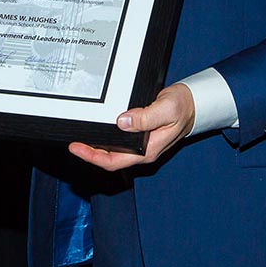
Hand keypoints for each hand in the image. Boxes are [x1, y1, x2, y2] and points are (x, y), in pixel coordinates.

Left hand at [69, 83, 195, 170]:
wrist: (193, 105)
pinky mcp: (138, 137)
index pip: (114, 161)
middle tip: (72, 143)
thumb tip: (122, 121)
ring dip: (96, 147)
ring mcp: (140, 146)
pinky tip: (96, 131)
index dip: (93, 157)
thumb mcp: (166, 109)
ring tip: (80, 138)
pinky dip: (104, 139)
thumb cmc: (182, 107)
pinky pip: (118, 143)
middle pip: (109, 159)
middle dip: (89, 154)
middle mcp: (142, 152)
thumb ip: (145, 117)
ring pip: (112, 152)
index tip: (77, 148)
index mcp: (147, 151)